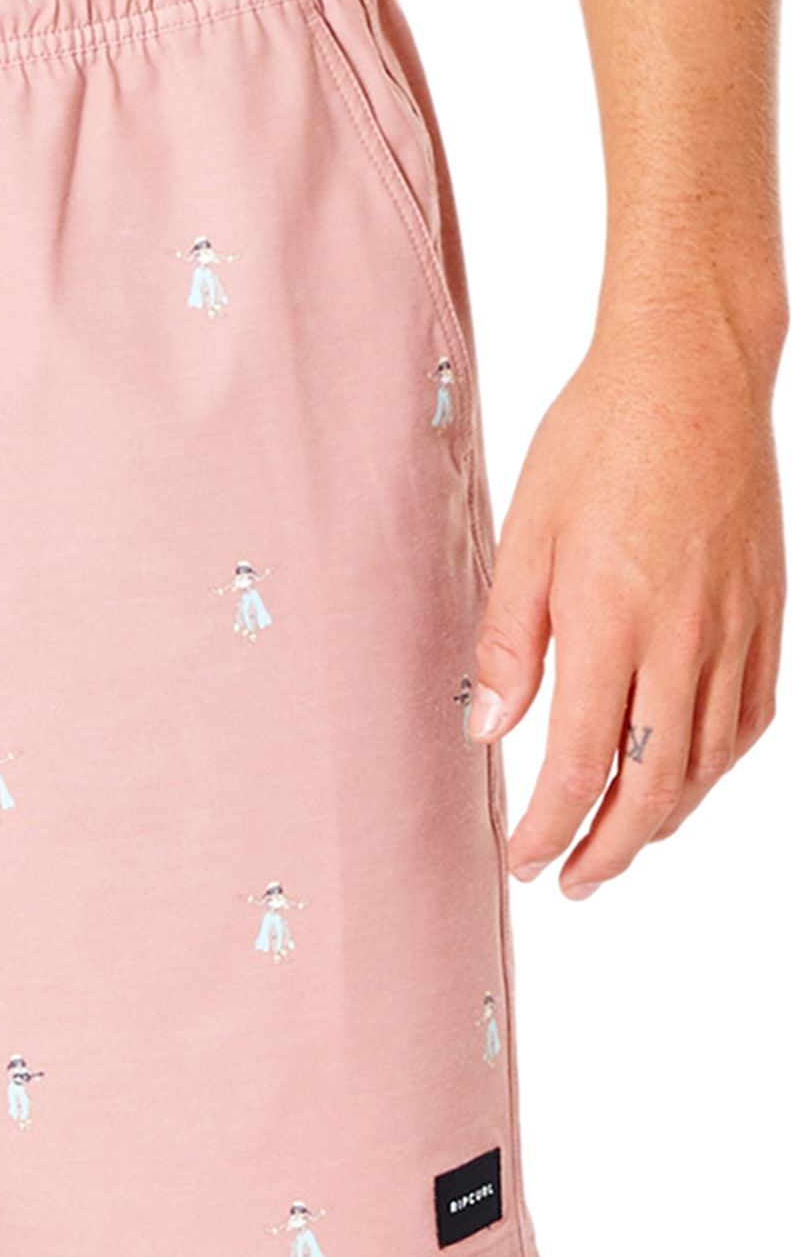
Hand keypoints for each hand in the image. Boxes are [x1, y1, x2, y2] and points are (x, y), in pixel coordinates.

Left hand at [469, 310, 784, 895]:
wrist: (693, 373)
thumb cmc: (595, 444)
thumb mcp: (524, 537)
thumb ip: (508, 643)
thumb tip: (488, 732)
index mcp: (613, 620)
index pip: (582, 761)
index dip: (550, 827)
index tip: (522, 863)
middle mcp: (686, 637)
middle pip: (653, 783)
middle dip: (608, 848)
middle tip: (569, 882)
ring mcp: (739, 627)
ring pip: (707, 761)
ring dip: (662, 819)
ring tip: (618, 847)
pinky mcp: (768, 611)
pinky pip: (749, 716)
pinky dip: (714, 767)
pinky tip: (685, 781)